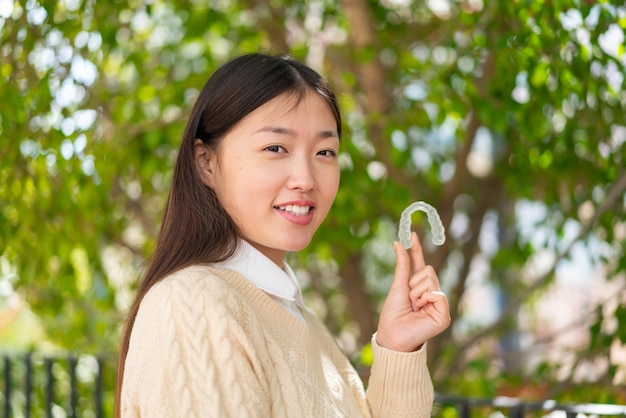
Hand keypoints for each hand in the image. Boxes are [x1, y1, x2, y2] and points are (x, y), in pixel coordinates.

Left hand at [376, 232, 450, 351]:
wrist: (392, 335)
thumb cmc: (392, 314)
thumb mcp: (397, 286)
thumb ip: (403, 265)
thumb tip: (399, 243)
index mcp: (419, 289)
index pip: (420, 265)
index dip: (416, 250)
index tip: (412, 233)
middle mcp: (431, 295)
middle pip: (428, 271)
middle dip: (414, 283)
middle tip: (409, 299)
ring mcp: (438, 304)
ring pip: (431, 281)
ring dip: (417, 293)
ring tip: (414, 307)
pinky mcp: (444, 314)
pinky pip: (437, 294)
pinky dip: (426, 299)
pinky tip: (421, 310)